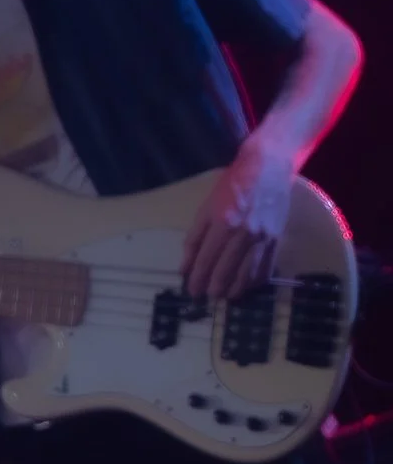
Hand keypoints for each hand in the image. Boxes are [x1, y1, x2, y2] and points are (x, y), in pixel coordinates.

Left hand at [182, 139, 294, 301]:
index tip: (192, 291)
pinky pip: (266, 268)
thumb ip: (194, 238)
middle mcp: (245, 233)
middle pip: (226, 270)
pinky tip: (246, 286)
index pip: (207, 260)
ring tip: (225, 296)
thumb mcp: (206, 207)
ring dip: (234, 289)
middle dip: (214, 288)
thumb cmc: (232, 185)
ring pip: (247, 274)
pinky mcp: (277, 239)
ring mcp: (264, 237)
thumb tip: (184, 267)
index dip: (197, 279)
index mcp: (223, 223)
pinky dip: (255, 281)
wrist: (269, 167)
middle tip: (207, 296)